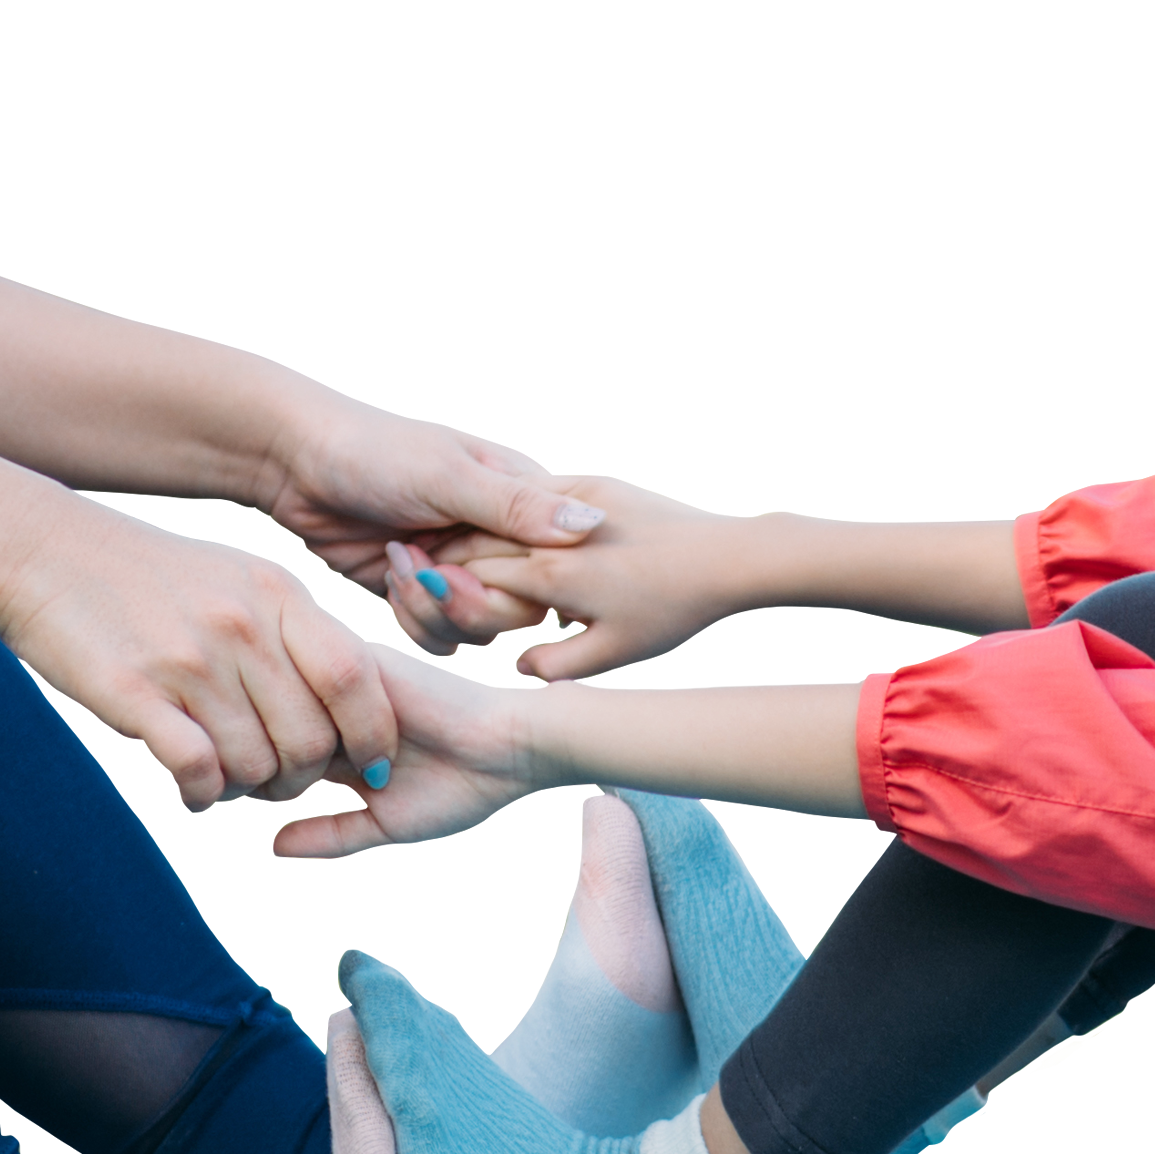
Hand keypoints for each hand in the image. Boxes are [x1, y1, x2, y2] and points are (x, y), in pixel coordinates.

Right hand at [0, 506, 410, 811]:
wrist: (42, 553)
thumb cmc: (145, 577)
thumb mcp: (234, 577)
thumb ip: (291, 629)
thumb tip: (347, 694)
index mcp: (274, 595)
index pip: (356, 678)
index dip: (373, 735)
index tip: (367, 765)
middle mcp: (240, 626)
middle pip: (309, 738)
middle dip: (302, 779)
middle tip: (278, 783)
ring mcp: (188, 660)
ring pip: (254, 765)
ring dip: (247, 789)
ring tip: (227, 776)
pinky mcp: (133, 693)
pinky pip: (197, 771)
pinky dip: (202, 794)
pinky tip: (190, 782)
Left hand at [232, 631, 544, 856]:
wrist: (510, 746)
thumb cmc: (460, 787)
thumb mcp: (384, 824)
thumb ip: (331, 835)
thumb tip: (272, 848)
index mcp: (341, 742)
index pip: (276, 752)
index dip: (257, 777)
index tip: (249, 795)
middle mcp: (338, 709)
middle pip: (269, 723)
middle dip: (257, 754)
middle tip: (254, 779)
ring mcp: (345, 683)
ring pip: (281, 699)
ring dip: (274, 732)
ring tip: (288, 763)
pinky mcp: (358, 660)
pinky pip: (306, 675)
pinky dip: (299, 708)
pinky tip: (309, 738)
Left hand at [257, 401, 606, 657]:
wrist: (293, 466)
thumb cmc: (374, 452)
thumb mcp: (447, 476)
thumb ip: (517, 508)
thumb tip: (595, 525)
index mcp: (521, 506)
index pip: (555, 572)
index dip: (517, 582)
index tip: (467, 562)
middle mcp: (498, 547)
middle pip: (522, 617)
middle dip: (471, 605)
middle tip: (428, 572)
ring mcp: (460, 578)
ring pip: (481, 638)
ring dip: (437, 615)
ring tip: (401, 567)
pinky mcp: (421, 603)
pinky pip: (440, 644)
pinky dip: (414, 625)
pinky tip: (388, 582)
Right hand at [434, 479, 783, 681]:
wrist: (740, 563)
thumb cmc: (677, 618)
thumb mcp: (611, 658)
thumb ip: (550, 666)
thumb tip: (511, 670)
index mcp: (551, 576)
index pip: (468, 576)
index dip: (436, 587)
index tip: (414, 595)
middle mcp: (557, 531)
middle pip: (478, 538)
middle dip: (443, 554)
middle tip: (415, 565)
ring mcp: (581, 496)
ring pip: (504, 508)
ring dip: (475, 524)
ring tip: (450, 540)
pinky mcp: (604, 483)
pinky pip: (539, 489)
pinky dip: (513, 507)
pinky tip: (510, 521)